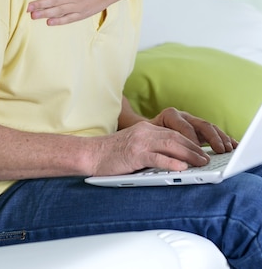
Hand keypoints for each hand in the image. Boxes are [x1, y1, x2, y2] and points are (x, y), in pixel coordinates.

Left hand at [28, 0, 116, 24]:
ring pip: (59, 11)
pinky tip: (49, 22)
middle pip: (53, 0)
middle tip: (27, 7)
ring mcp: (79, 6)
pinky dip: (59, 21)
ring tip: (33, 15)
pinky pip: (69, 19)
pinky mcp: (83, 13)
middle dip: (39, 4)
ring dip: (45, 14)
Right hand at [92, 120, 210, 175]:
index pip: (172, 133)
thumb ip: (151, 148)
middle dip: (194, 147)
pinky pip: (157, 158)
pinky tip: (182, 168)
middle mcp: (144, 132)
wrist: (90, 154)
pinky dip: (171, 162)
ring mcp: (139, 142)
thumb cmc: (111, 154)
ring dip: (188, 154)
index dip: (189, 141)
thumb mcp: (134, 145)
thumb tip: (173, 159)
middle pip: (175, 137)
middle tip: (207, 158)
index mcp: (145, 129)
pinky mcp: (134, 154)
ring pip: (170, 145)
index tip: (202, 150)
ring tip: (201, 163)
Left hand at [150, 107, 237, 153]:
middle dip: (212, 138)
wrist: (146, 130)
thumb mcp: (151, 139)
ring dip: (221, 138)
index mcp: (170, 116)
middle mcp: (183, 116)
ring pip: (210, 127)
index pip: (183, 127)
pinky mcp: (199, 129)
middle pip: (200, 124)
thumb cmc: (148, 137)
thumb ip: (160, 145)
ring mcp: (193, 121)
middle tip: (220, 151)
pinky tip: (233, 145)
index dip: (192, 140)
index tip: (198, 153)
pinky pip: (214, 131)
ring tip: (228, 150)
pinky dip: (224, 138)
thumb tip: (167, 158)